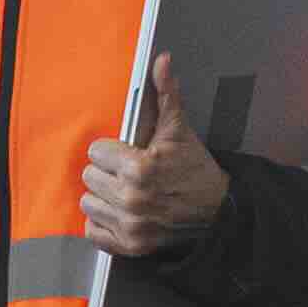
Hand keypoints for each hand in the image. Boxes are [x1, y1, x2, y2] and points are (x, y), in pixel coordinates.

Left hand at [80, 51, 227, 258]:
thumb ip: (165, 94)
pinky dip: (103, 223)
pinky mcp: (130, 246)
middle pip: (89, 177)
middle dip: (107, 173)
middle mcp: (131, 198)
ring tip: (125, 192)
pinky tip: (121, 212)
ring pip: (88, 203)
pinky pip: (93, 231)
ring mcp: (130, 225)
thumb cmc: (195, 169)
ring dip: (103, 197)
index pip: (96, 152)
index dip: (112, 151)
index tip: (128, 154)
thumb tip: (161, 60)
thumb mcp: (180, 130)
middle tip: (128, 174)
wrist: (219, 212)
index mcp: (140, 167)